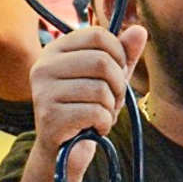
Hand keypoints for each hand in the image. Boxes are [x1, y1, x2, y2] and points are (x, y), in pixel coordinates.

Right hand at [28, 24, 147, 181]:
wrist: (64, 151)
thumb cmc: (86, 108)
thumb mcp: (108, 78)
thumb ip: (122, 54)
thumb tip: (140, 30)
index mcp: (54, 49)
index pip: (97, 35)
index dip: (118, 53)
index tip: (117, 73)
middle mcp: (43, 66)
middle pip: (101, 61)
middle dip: (118, 85)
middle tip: (112, 100)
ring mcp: (43, 91)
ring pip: (100, 89)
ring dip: (111, 107)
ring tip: (100, 115)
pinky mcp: (49, 116)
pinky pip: (94, 112)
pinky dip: (104, 123)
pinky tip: (93, 128)